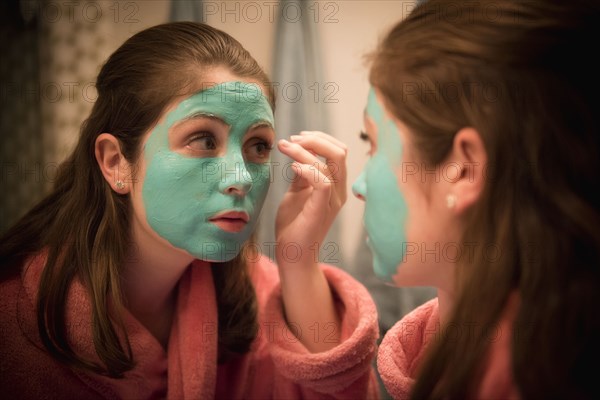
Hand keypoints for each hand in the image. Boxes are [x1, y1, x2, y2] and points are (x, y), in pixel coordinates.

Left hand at [275, 131, 347, 265]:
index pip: (338, 151)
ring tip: (286, 148)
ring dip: (305, 150)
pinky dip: (307, 168)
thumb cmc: (294, 224)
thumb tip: (299, 154)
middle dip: (315, 139)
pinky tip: (292, 168)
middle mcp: (339, 190)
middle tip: (292, 140)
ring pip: (332, 162)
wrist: (292, 253)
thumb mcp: (297, 191)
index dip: (319, 139)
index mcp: (335, 184)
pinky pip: (324, 182)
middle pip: (340, 152)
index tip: (296, 138)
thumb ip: (302, 174)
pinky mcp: (322, 209)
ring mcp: (333, 200)